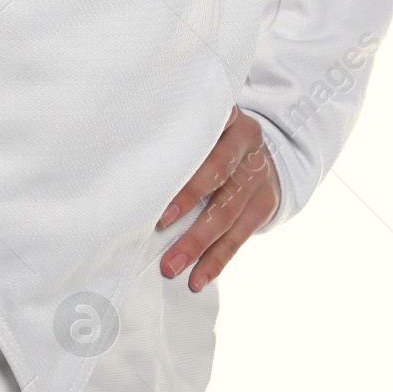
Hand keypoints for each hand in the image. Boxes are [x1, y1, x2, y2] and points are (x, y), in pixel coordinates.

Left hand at [156, 107, 280, 290]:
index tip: (155, 172)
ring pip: (227, 213)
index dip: (180, 152)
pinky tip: (199, 277)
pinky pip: (240, 236)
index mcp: (223, 113)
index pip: (201, 130)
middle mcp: (246, 139)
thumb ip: (173, 133)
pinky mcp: (265, 203)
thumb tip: (126, 166)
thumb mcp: (198, 122)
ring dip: (198, 243)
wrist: (260, 150)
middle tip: (157, 225)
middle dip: (186, 203)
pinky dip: (218, 259)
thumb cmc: (209, 137)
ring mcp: (258, 173)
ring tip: (172, 266)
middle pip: (216, 174)